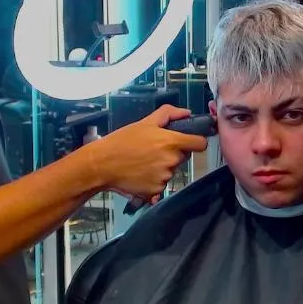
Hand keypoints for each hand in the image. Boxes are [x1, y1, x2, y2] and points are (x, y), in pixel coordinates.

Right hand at [87, 105, 208, 196]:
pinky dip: (153, 181)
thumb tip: (186, 113)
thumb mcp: (144, 122)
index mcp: (171, 142)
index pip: (200, 144)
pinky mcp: (156, 190)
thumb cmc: (122, 142)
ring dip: (162, 167)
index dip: (196, 141)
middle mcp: (171, 160)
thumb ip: (168, 114)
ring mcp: (164, 177)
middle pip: (183, 157)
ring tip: (143, 162)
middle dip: (173, 153)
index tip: (190, 142)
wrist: (102, 164)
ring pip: (171, 171)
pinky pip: (161, 184)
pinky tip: (140, 173)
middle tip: (153, 150)